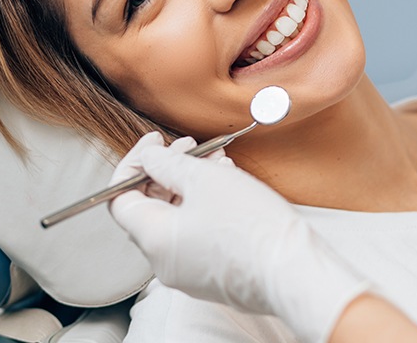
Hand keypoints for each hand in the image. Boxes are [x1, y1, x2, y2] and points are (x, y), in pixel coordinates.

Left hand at [109, 133, 368, 341]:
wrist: (296, 271)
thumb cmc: (251, 226)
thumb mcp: (203, 179)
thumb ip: (166, 163)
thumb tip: (148, 156)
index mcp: (154, 238)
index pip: (120, 198)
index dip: (134, 164)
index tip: (154, 142)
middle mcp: (164, 261)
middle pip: (150, 206)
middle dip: (167, 169)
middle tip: (189, 146)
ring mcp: (188, 270)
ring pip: (177, 216)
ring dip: (190, 182)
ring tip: (216, 159)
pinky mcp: (212, 273)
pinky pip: (196, 232)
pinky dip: (204, 204)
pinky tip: (227, 181)